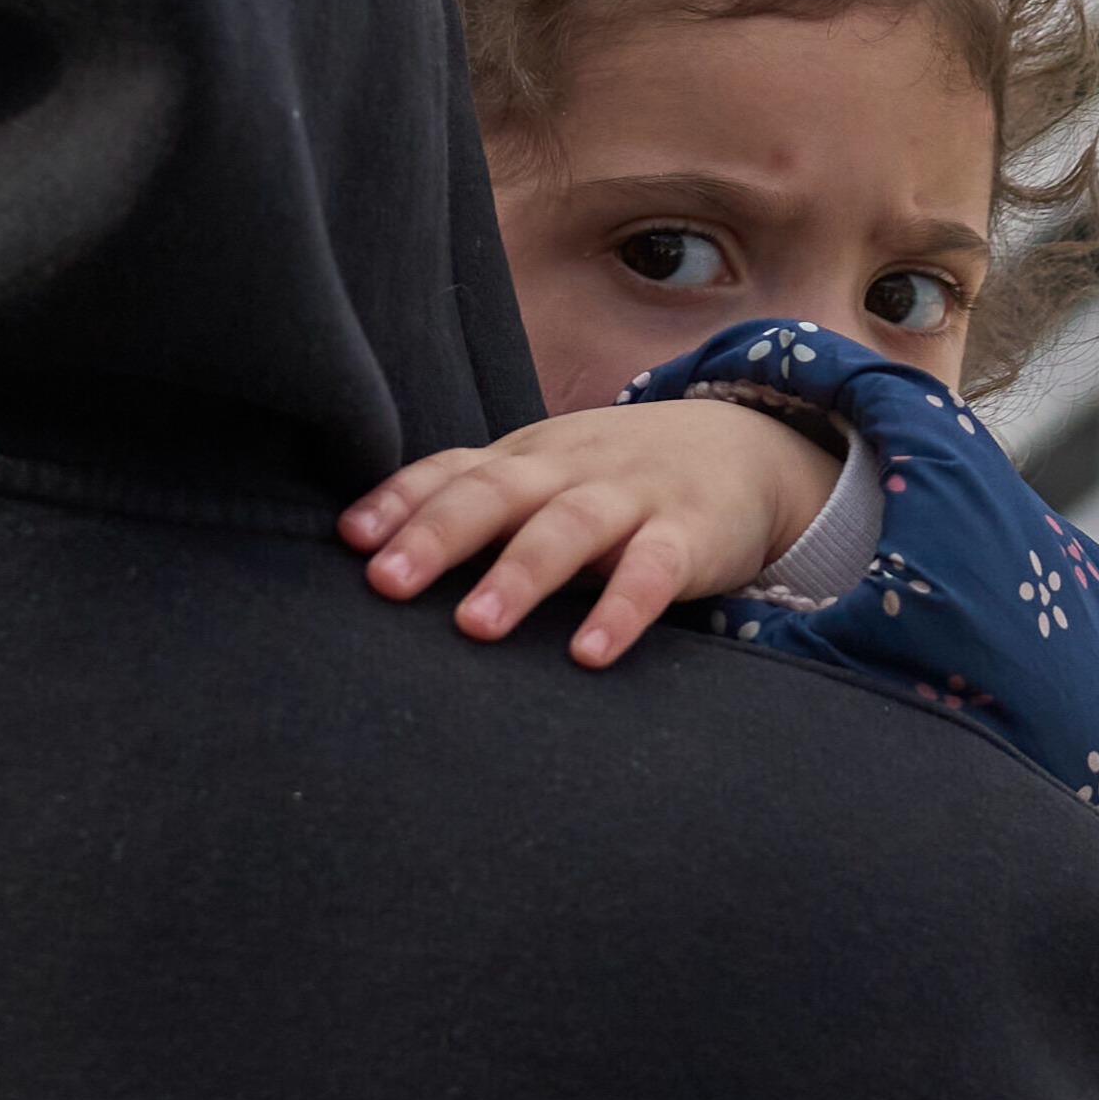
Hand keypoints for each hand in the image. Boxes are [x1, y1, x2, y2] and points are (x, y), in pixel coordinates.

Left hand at [342, 402, 839, 668]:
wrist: (748, 445)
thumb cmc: (619, 477)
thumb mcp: (548, 477)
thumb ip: (476, 503)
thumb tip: (369, 556)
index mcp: (526, 456)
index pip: (454, 470)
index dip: (401, 501)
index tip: (349, 541)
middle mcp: (569, 468)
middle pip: (496, 492)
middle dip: (438, 535)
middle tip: (387, 583)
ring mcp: (630, 497)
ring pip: (568, 527)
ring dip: (519, 574)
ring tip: (474, 626)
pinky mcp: (689, 533)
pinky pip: (653, 570)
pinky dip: (621, 610)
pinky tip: (589, 654)